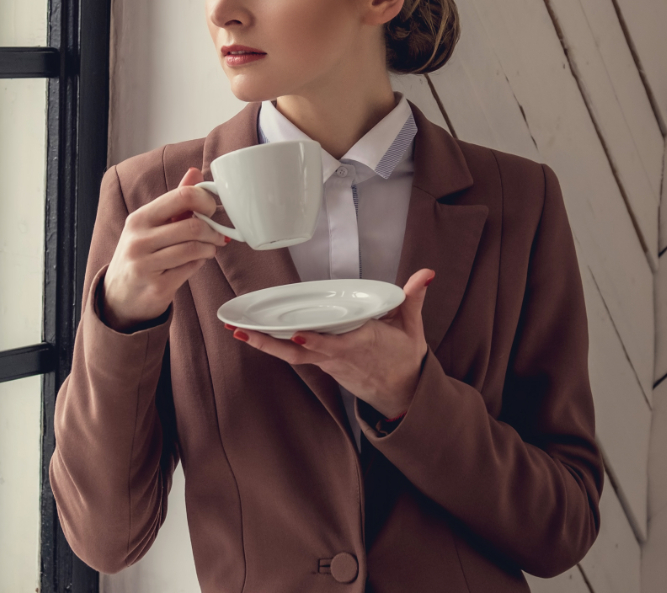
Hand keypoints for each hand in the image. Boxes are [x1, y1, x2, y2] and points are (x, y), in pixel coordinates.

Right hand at [101, 167, 229, 330]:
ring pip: (194, 248)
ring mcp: (146, 265)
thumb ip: (174, 201)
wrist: (118, 296)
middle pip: (192, 226)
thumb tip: (194, 173)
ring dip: (209, 248)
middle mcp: (139, 240)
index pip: (181, 197)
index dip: (205, 201)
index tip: (211, 209)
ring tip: (209, 248)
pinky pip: (191, 269)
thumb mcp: (149, 225)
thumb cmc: (139, 255)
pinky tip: (196, 261)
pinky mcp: (157, 287)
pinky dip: (200, 263)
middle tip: (217, 235)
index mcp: (139, 219)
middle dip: (213, 231)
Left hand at [227, 268, 434, 418]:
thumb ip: (412, 298)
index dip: (316, 340)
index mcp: (364, 343)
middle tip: (244, 331)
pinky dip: (276, 348)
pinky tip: (255, 336)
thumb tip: (427, 273)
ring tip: (238, 331)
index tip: (298, 334)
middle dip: (271, 342)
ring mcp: (329, 364)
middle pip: (302, 350)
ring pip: (293, 356)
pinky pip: (297, 358)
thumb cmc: (405, 358)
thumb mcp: (412, 327)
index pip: (336, 343)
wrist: (403, 394)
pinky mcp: (324, 367)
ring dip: (265, 345)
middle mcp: (341, 356)